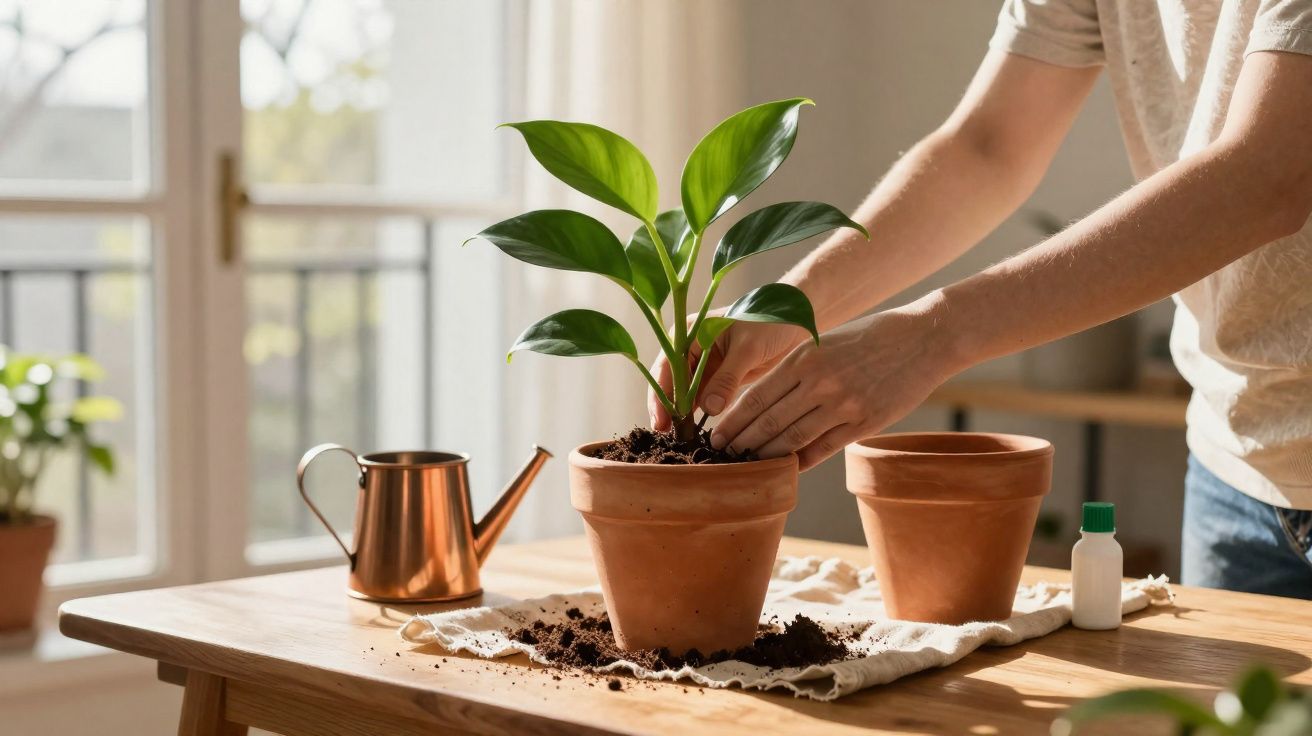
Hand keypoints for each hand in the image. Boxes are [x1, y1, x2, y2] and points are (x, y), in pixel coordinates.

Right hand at [648, 312, 810, 430]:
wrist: (795, 320)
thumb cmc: (769, 322)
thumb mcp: (747, 348)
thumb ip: (727, 378)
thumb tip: (709, 409)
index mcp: (689, 333)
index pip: (666, 367)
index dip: (661, 395)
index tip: (661, 421)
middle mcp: (691, 349)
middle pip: (672, 383)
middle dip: (669, 408)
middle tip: (668, 435)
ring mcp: (705, 365)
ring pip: (687, 394)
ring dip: (685, 414)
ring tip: (682, 438)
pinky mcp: (720, 378)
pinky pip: (705, 399)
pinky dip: (702, 413)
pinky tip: (699, 431)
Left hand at [709, 298, 961, 469]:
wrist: (922, 339)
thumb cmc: (869, 337)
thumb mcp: (824, 341)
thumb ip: (795, 368)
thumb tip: (763, 400)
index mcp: (804, 358)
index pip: (756, 396)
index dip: (732, 420)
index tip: (714, 436)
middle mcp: (819, 382)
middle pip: (768, 421)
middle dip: (741, 443)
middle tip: (721, 458)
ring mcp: (843, 405)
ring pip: (792, 439)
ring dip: (766, 456)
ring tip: (748, 467)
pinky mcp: (865, 422)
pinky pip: (824, 448)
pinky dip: (802, 461)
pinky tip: (788, 469)